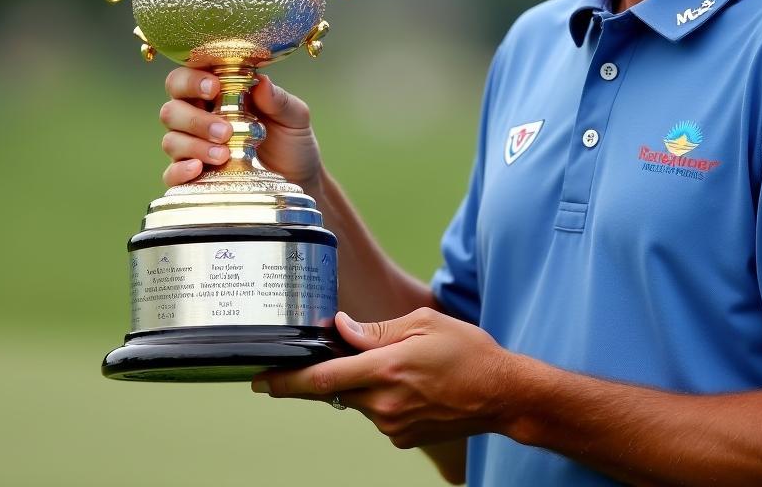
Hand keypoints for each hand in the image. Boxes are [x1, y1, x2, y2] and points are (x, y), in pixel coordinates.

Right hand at [159, 70, 322, 193]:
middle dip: (194, 119)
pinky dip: (180, 170)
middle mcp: (200, 117)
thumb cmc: (293, 140)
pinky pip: (171, 173)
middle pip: (172, 109)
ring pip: (171, 140)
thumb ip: (278, 99)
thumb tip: (261, 82)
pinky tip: (198, 169)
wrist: (301, 179)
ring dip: (194, 145)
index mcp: (218, 94)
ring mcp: (194, 148)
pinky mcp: (195, 177)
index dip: (192, 79)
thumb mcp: (294, 117)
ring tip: (224, 154)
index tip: (214, 87)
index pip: (187, 78)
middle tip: (225, 131)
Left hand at [254, 309, 512, 448]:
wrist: (502, 394)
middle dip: (333, 370)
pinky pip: (378, 412)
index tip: (259, 379)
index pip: (321, 378)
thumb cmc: (467, 352)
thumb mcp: (423, 324)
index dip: (285, 380)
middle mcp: (383, 404)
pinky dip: (383, 395)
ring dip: (365, 381)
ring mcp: (392, 426)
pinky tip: (413, 383)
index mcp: (385, 370)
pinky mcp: (402, 438)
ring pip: (358, 399)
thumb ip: (376, 330)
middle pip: (336, 388)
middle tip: (351, 351)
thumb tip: (341, 327)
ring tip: (404, 364)